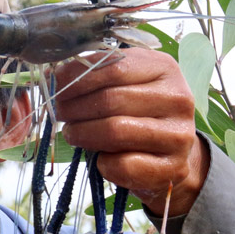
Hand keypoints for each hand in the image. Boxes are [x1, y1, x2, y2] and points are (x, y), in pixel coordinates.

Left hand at [53, 48, 207, 216]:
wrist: (171, 155)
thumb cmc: (139, 114)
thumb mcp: (125, 85)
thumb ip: (97, 76)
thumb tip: (55, 76)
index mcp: (164, 68)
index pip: (114, 66)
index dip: (77, 77)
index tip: (55, 85)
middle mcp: (177, 98)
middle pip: (111, 99)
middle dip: (75, 108)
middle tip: (60, 114)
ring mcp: (179, 135)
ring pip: (115, 131)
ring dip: (83, 134)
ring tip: (73, 134)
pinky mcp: (173, 167)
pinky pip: (124, 165)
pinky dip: (103, 163)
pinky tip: (100, 159)